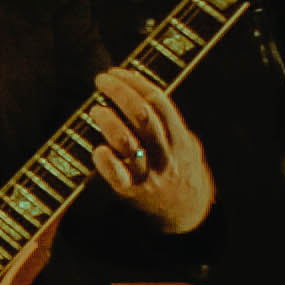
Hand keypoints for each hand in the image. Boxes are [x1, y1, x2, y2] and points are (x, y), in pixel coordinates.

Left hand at [83, 63, 214, 234]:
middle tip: (101, 81)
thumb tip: (134, 83)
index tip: (117, 71)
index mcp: (180, 138)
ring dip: (109, 122)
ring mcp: (150, 174)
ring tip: (96, 110)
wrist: (188, 213)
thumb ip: (165, 119)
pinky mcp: (133, 192)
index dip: (135, 82)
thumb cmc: (178, 167)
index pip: (159, 101)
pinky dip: (105, 161)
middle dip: (119, 93)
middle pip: (143, 116)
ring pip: (128, 143)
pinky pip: (117, 176)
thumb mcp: (183, 142)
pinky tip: (97, 150)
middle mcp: (166, 154)